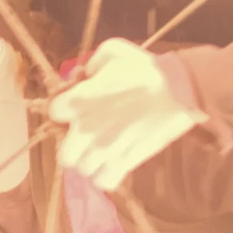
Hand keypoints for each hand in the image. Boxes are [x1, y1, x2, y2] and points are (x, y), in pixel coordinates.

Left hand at [50, 38, 205, 191]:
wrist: (178, 89)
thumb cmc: (146, 68)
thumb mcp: (113, 51)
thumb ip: (91, 63)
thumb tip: (84, 76)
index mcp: (78, 101)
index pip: (54, 113)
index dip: (64, 109)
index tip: (77, 106)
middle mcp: (85, 130)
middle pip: (64, 154)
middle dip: (73, 146)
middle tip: (87, 138)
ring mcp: (104, 150)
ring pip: (83, 169)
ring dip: (91, 161)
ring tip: (104, 150)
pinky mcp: (125, 163)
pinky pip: (104, 182)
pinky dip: (106, 176)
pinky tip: (113, 164)